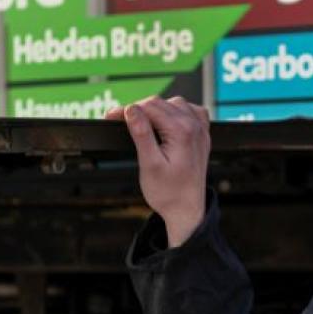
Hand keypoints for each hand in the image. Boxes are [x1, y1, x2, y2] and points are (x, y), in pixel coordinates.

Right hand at [106, 97, 209, 246]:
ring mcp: (201, 130)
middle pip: (160, 103)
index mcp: (182, 132)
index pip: (149, 107)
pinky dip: (176, 112)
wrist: (187, 210)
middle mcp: (195, 126)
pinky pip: (191, 111)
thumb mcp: (149, 164)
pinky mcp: (202, 136)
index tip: (110, 117)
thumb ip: (141, 134)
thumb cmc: (168, 193)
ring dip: (156, 109)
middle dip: (138, 109)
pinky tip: (166, 122)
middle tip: (119, 120)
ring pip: (175, 104)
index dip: (126, 110)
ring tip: (140, 123)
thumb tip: (131, 110)